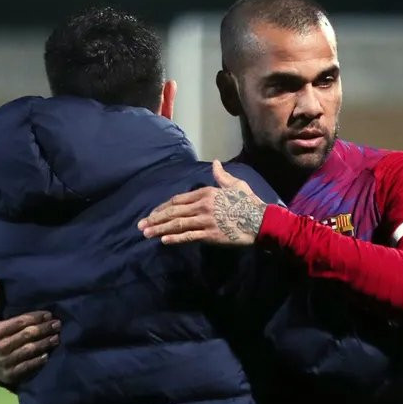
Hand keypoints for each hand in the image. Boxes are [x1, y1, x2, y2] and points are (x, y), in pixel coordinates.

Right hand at [0, 280, 60, 391]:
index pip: (20, 322)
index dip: (36, 317)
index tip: (49, 314)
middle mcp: (0, 346)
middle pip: (27, 335)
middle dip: (44, 329)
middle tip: (58, 324)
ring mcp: (5, 361)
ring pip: (29, 350)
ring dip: (45, 343)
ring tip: (57, 338)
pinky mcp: (10, 375)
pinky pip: (27, 367)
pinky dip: (38, 361)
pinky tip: (48, 355)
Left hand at [138, 161, 267, 245]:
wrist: (261, 220)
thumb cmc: (249, 202)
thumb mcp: (235, 185)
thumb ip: (221, 176)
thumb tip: (215, 163)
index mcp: (206, 192)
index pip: (178, 199)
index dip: (163, 207)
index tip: (153, 213)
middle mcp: (202, 205)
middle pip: (173, 211)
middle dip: (155, 218)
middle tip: (140, 224)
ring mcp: (205, 220)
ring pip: (177, 224)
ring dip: (160, 229)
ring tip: (146, 234)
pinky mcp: (210, 234)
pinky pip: (189, 236)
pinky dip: (175, 238)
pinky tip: (164, 240)